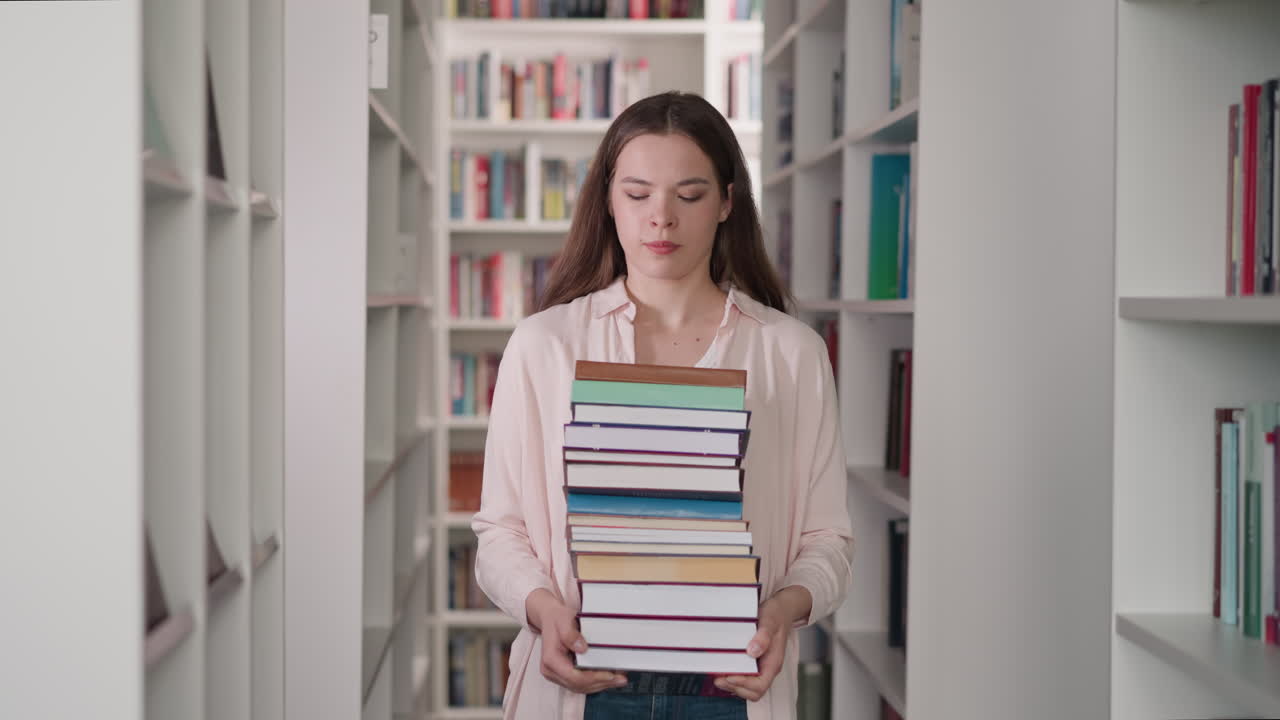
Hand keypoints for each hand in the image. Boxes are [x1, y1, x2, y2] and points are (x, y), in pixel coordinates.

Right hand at [525, 588, 627, 694]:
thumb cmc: (557, 618)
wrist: (550, 618)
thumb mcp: (563, 620)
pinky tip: (609, 677)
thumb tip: (582, 648)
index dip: (593, 677)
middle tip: (620, 678)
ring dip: (601, 684)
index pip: (573, 677)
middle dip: (601, 682)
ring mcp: (557, 675)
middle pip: (578, 685)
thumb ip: (570, 634)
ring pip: (581, 687)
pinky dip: (596, 682)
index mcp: (551, 660)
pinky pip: (581, 683)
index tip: (609, 674)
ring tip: (619, 679)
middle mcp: (551, 671)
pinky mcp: (564, 675)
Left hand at [715, 586, 810, 700]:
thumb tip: (753, 652)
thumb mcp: (769, 622)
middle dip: (735, 688)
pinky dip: (733, 679)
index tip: (729, 676)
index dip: (744, 684)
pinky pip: (745, 678)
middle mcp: (768, 668)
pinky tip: (722, 671)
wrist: (781, 611)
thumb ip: (763, 637)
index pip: (760, 685)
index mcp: (773, 662)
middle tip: (718, 679)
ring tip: (717, 677)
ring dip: (733, 686)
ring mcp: (761, 666)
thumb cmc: (776, 616)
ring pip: (748, 688)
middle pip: (754, 692)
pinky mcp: (754, 663)